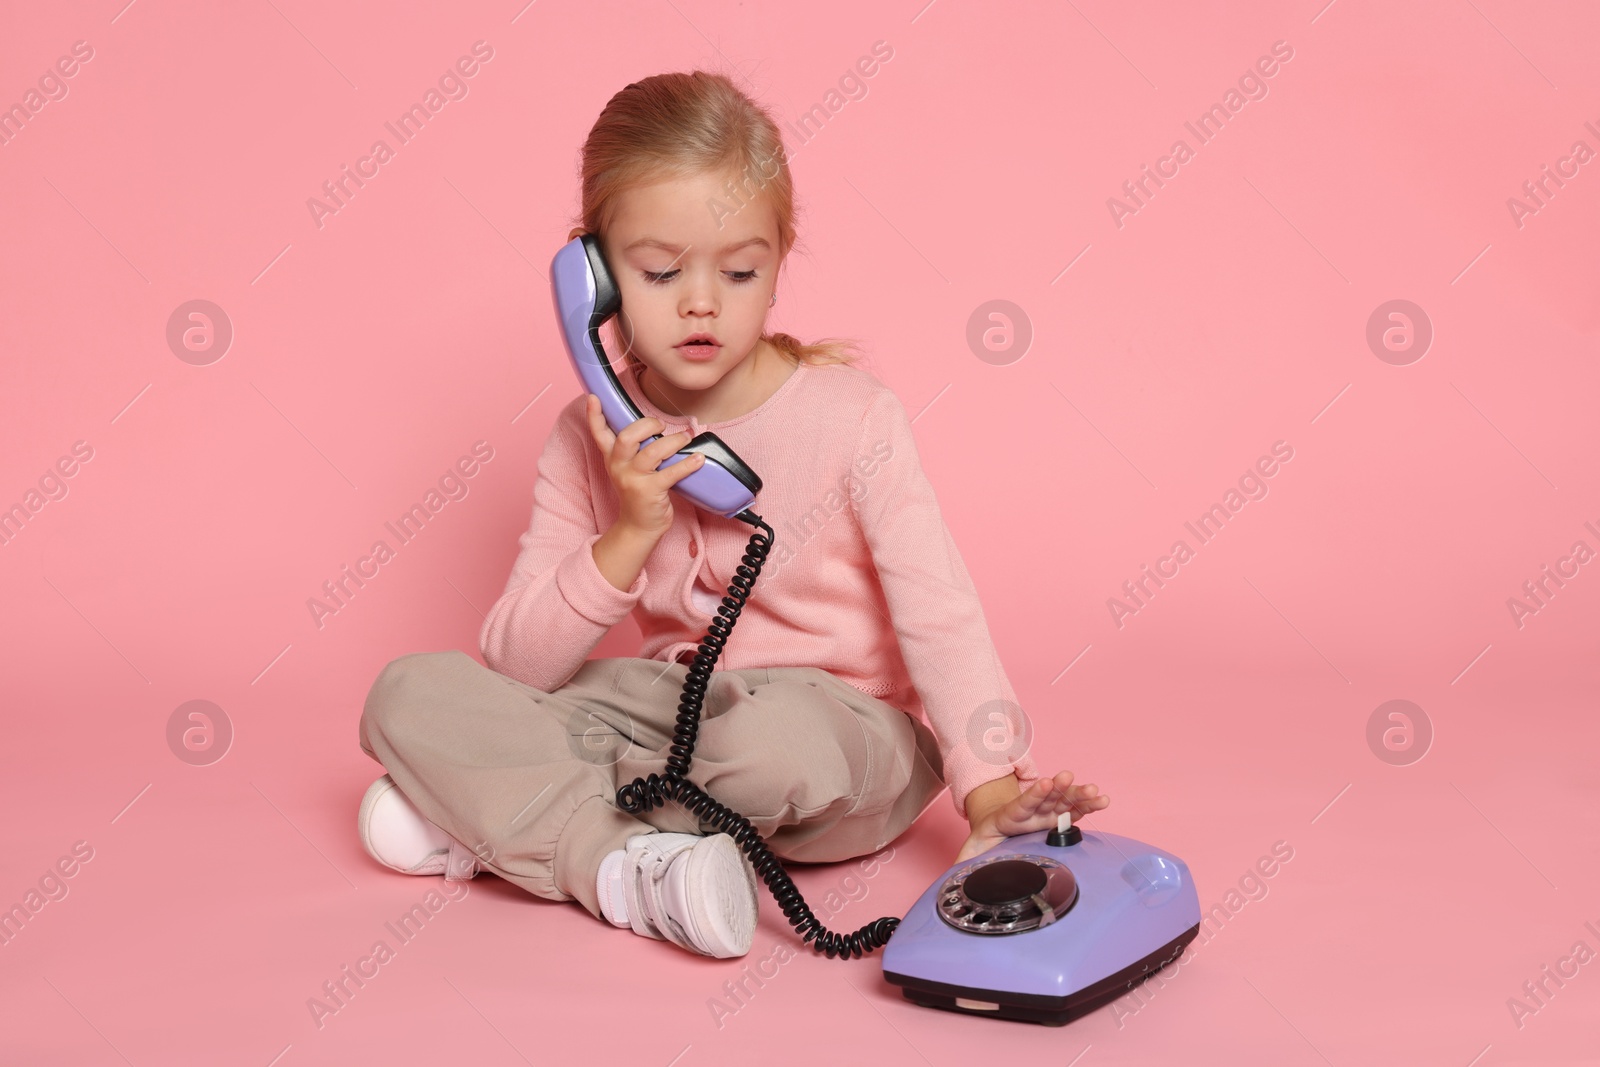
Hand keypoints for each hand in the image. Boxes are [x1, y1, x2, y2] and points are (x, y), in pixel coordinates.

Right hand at [583, 393, 705, 537]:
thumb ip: (634, 449)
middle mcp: (619, 467)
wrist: (638, 526)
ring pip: (652, 452)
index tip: (592, 398)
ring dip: (673, 441)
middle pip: (627, 437)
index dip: (595, 415)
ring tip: (686, 438)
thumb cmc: (638, 493)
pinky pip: (671, 473)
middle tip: (661, 425)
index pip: (599, 433)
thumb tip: (655, 425)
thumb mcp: (627, 469)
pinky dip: (688, 464)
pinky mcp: (650, 492)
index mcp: (612, 458)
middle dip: (647, 425)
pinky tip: (698, 459)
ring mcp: (633, 480)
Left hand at [955, 770, 1108, 863]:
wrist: (997, 824)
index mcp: (1013, 816)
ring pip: (1064, 801)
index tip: (1044, 782)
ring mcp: (1046, 812)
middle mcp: (1032, 811)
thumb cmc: (989, 837)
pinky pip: (1074, 810)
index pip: (1024, 803)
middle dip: (1060, 789)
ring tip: (1093, 790)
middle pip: (1048, 798)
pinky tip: (1103, 800)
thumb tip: (952, 873)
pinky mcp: (1057, 817)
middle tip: (1070, 778)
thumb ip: (966, 858)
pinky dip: (1088, 806)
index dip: (1034, 794)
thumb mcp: (975, 847)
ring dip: (1078, 795)